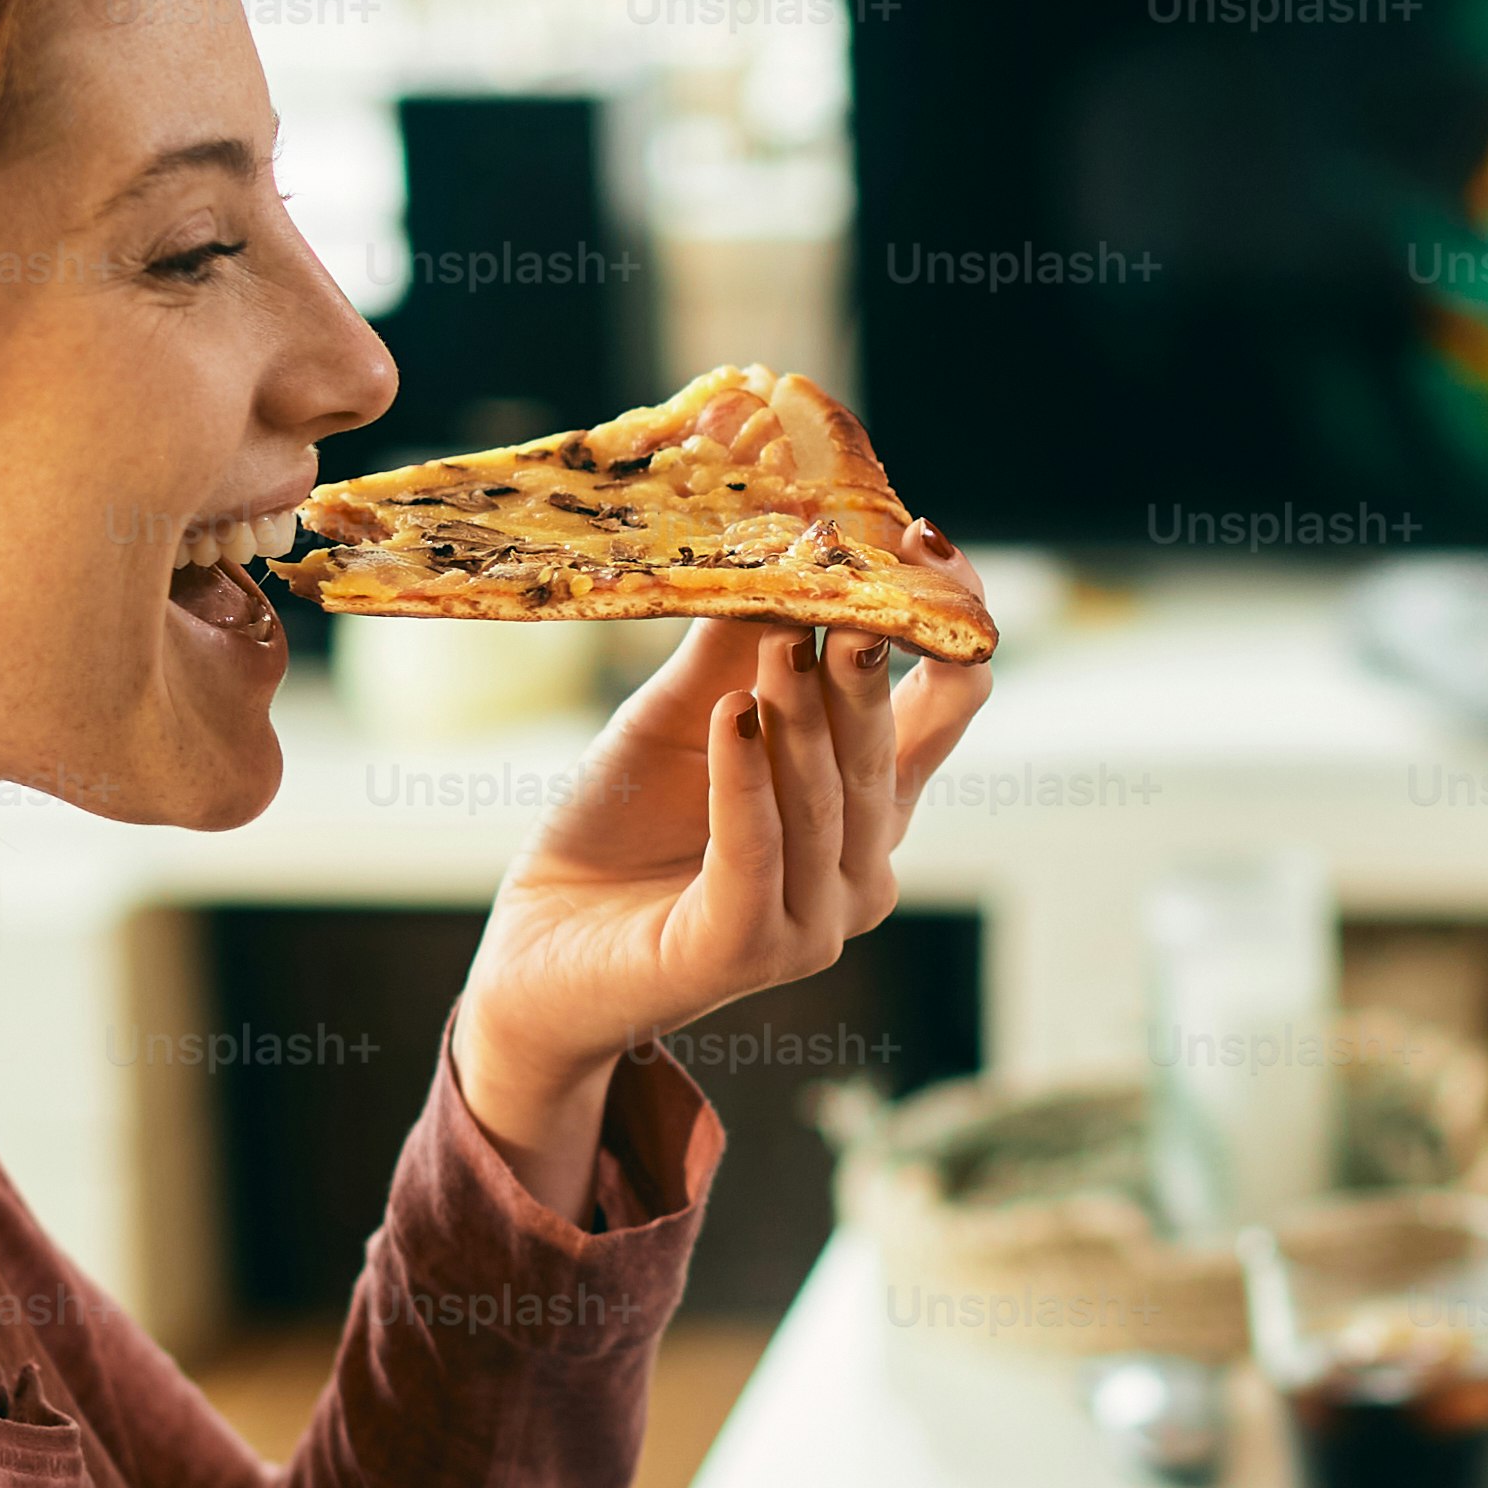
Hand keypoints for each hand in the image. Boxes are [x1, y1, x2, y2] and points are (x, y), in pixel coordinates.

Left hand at [451, 552, 996, 1216]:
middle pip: (885, 753)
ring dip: (804, 713)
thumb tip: (786, 534)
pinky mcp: (746, 954)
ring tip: (779, 633)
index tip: (917, 541)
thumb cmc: (620, 833)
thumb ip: (740, 643)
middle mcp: (861, 870)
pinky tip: (733, 715)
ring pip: (825, 803)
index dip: (950, 624)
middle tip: (850, 583)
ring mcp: (813, 923)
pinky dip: (744, 781)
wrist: (537, 953)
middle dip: (866, 666)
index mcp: (868, 809)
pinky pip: (756, 852)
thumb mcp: (686, 715)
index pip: (949, 706)